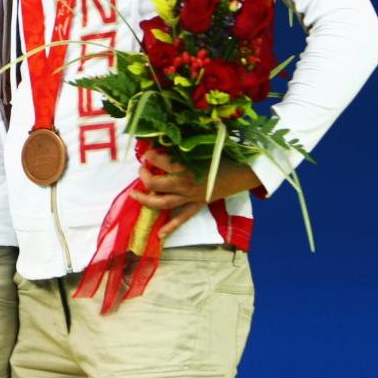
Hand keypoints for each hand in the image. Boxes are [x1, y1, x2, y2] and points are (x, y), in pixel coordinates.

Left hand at [130, 149, 261, 238]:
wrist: (243, 173)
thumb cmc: (223, 156)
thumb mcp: (201, 147)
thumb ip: (182, 147)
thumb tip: (164, 142)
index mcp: (186, 167)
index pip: (160, 161)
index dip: (150, 155)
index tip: (148, 152)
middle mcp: (185, 184)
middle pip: (156, 184)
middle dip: (144, 177)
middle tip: (142, 170)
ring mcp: (190, 198)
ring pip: (163, 203)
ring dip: (146, 200)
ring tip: (134, 194)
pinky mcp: (197, 206)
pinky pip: (182, 218)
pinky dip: (170, 227)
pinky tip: (159, 234)